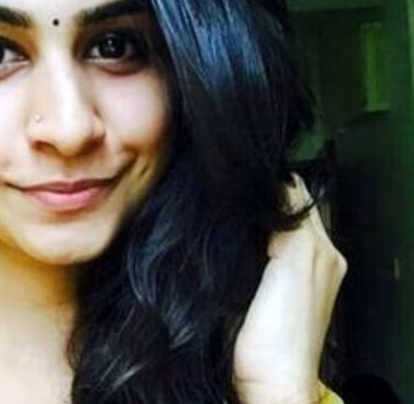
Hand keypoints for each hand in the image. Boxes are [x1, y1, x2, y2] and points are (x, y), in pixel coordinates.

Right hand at [233, 174, 346, 403]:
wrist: (266, 379)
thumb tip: (278, 186)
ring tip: (229, 210)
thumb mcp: (293, 260)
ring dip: (254, 218)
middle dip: (263, 198)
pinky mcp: (272, 291)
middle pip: (287, 212)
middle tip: (233, 189)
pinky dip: (248, 239)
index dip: (271, 182)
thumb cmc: (281, 333)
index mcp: (323, 250)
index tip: (244, 173)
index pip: (297, 197)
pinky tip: (231, 241)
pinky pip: (263, 251)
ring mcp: (293, 276)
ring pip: (273, 230)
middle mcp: (315, 259)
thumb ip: (291, 221)